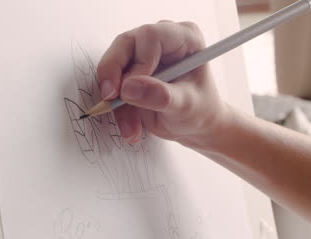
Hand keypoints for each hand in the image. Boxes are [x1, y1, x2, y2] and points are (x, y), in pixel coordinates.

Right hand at [97, 21, 225, 145]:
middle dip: (114, 75)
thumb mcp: (186, 106)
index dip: (136, 63)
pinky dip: (117, 107)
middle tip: (110, 101)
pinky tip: (131, 126)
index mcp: (185, 38)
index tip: (130, 90)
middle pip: (125, 45)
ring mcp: (145, 53)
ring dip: (115, 100)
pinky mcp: (131, 70)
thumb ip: (161, 96)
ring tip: (131, 129)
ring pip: (114, 65)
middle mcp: (162, 39)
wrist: (196, 126)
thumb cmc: (201, 111)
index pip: (150, 37)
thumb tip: (129, 87)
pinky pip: (113, 82)